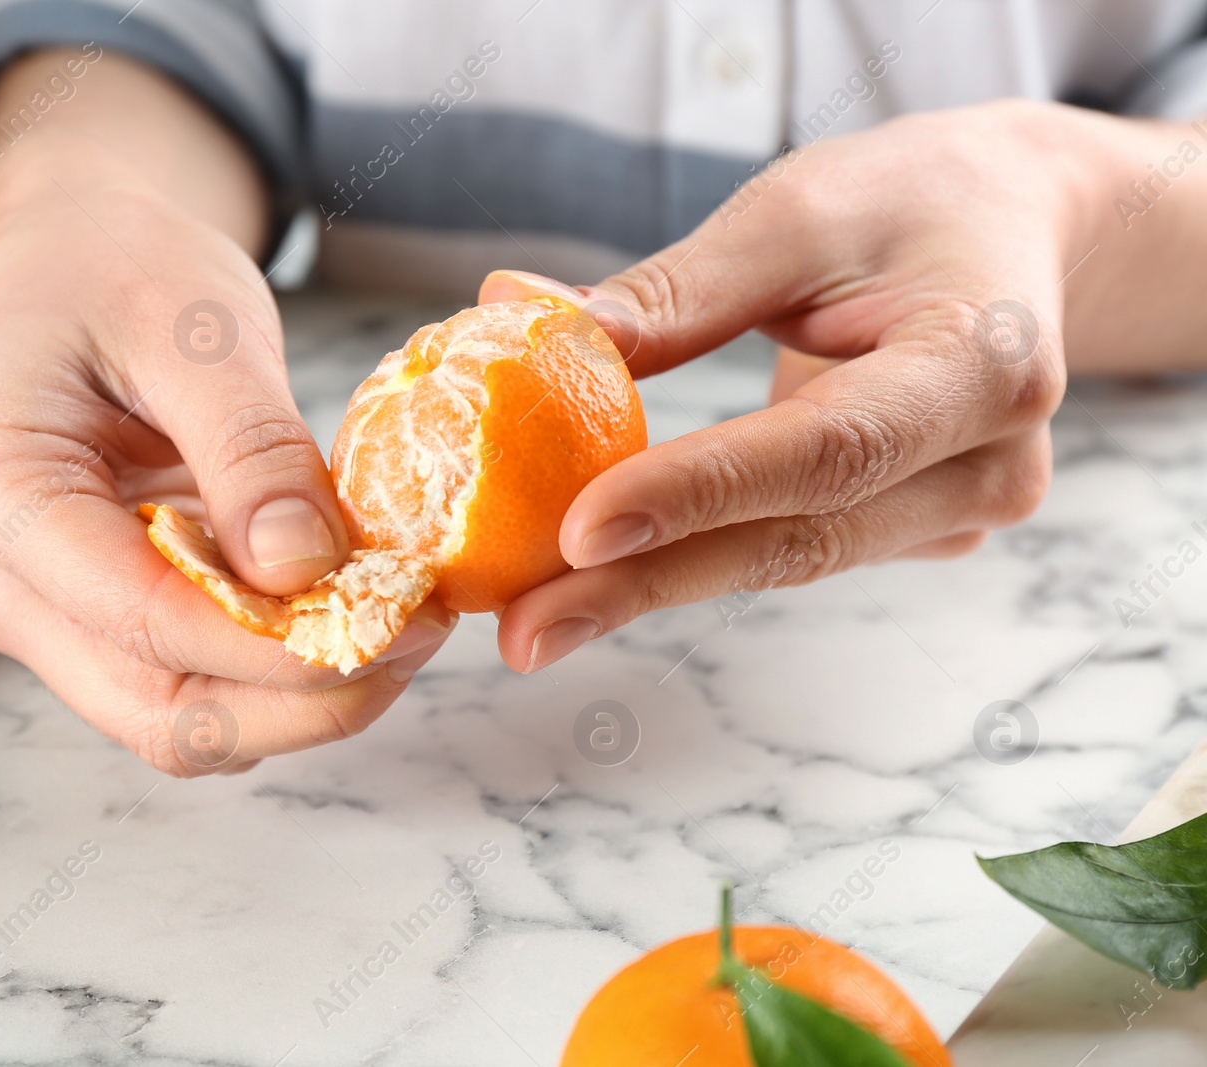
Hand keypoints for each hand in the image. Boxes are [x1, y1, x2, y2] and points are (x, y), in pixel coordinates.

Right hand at [0, 55, 451, 774]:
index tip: (399, 620)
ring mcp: (47, 617)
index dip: (277, 644)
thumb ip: (249, 448)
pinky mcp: (103, 626)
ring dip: (302, 702)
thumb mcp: (197, 329)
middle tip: (418, 636)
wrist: (85, 262)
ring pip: (183, 724)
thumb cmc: (126, 270)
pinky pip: (197, 689)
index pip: (143, 617)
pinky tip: (354, 616)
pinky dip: (282, 679)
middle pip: (159, 711)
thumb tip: (304, 573)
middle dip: (302, 696)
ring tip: (403, 629)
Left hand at [481, 100, 1141, 672]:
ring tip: (536, 616)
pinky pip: (795, 547)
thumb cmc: (905, 204)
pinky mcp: (921, 531)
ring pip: (791, 557)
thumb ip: (677, 290)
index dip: (699, 492)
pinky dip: (696, 556)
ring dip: (656, 584)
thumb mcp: (795, 213)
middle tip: (525, 630)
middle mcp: (990, 461)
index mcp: (983, 362)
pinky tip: (603, 574)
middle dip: (648, 583)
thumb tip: (527, 317)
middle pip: (800, 537)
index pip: (826, 448)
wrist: (1011, 232)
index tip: (579, 530)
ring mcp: (963, 511)